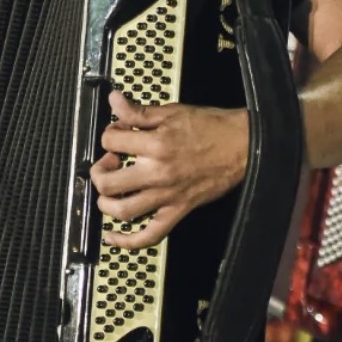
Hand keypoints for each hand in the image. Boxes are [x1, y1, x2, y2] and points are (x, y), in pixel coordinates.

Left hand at [89, 90, 250, 248]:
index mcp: (156, 144)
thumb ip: (138, 111)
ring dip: (106, 203)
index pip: (111, 141)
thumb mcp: (172, 112)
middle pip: (108, 182)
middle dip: (99, 171)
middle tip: (109, 163)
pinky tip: (113, 237)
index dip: (109, 134)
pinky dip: (128, 241)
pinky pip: (150, 235)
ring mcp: (167, 196)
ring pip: (122, 211)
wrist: (242, 146)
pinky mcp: (178, 212)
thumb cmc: (211, 127)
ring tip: (109, 191)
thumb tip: (114, 100)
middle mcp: (158, 173)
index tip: (118, 133)